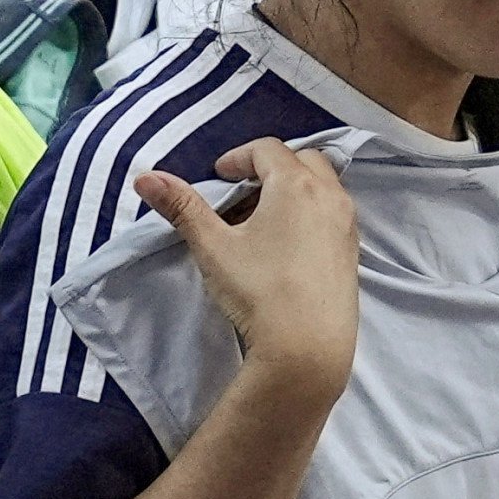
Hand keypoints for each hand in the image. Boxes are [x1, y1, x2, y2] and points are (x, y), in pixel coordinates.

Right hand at [138, 138, 359, 391]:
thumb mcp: (213, 247)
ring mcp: (347, 225)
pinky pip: (333, 214)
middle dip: (269, 168)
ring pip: (322, 186)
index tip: (219, 175)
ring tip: (261, 220)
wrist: (307, 349)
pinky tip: (285, 246)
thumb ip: (182, 207)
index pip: (267, 149)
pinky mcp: (353, 253)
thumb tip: (145, 179)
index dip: (238, 157)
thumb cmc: (258, 291)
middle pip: (301, 160)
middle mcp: (330, 196)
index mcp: (296, 184)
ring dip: (292, 189)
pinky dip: (310, 213)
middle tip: (242, 193)